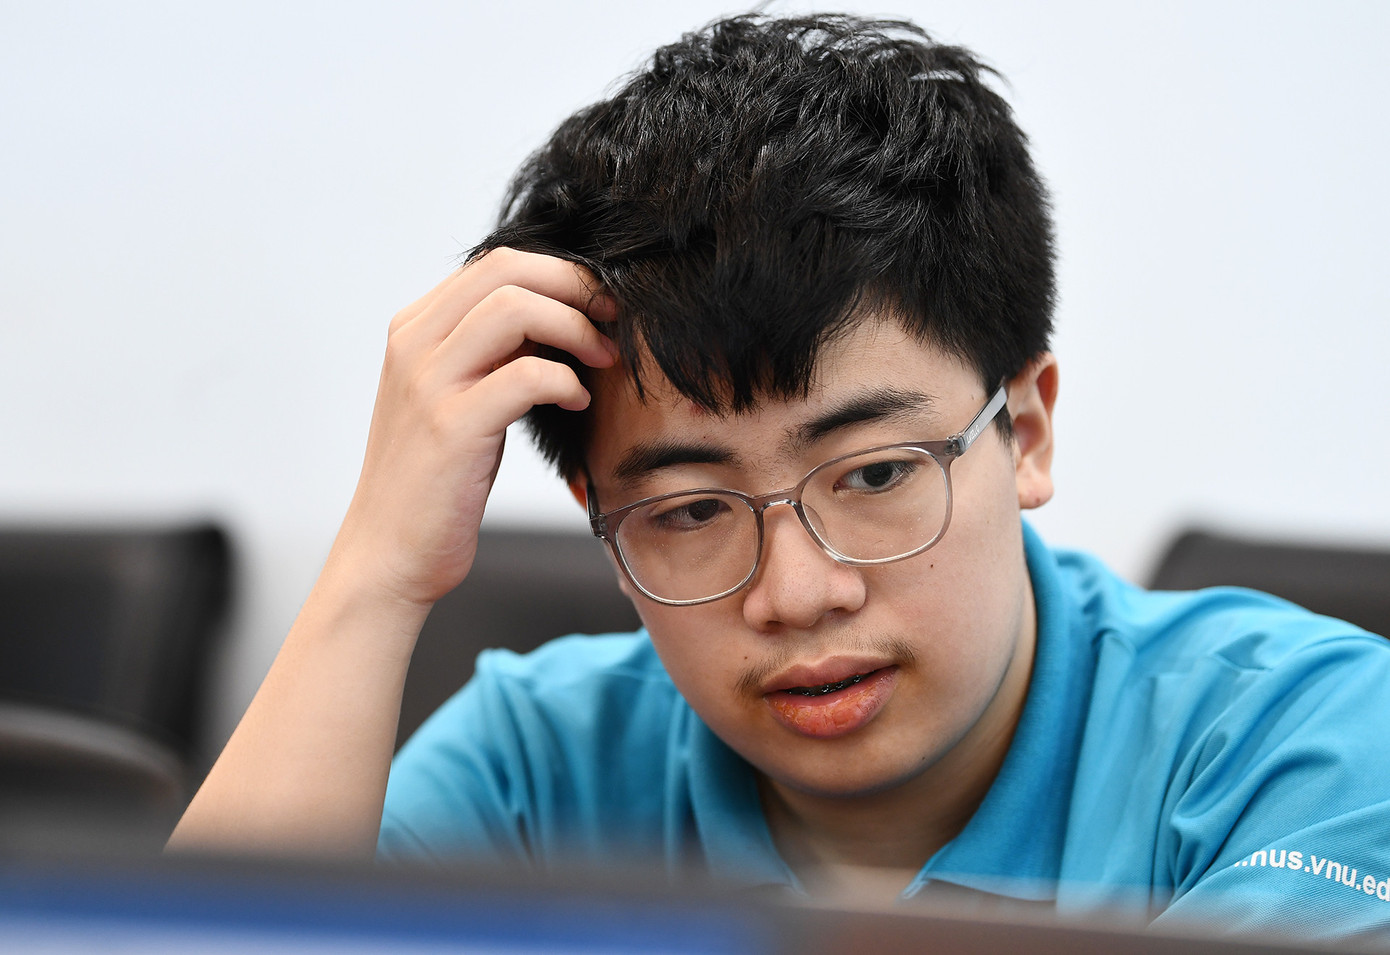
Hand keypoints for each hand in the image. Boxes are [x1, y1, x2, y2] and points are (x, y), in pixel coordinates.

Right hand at [327, 248, 615, 613]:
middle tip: (614, 319)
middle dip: (576, 286)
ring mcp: (428, 383)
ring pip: (515, 309)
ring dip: (575, 327)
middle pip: (507, 270)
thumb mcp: (457, 399)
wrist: (389, 553)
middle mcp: (413, 345)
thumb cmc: (435, 481)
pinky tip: (579, 400)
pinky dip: (565, 380)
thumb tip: (560, 317)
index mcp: (414, 330)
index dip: (560, 272)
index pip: (495, 263)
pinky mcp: (451, 427)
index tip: (600, 303)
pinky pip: (525, 376)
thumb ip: (490, 354)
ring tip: (604, 358)